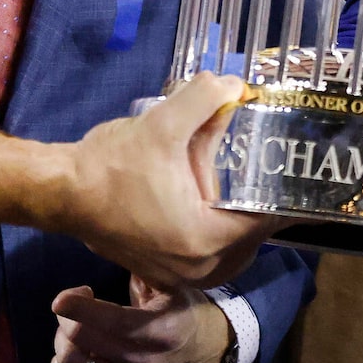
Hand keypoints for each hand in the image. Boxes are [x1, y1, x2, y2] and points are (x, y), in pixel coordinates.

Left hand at [49, 279, 231, 362]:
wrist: (209, 353)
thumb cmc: (184, 310)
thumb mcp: (172, 284)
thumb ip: (140, 267)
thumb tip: (104, 239)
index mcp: (161, 329)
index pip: (110, 321)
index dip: (77, 307)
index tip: (63, 297)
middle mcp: (145, 362)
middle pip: (82, 339)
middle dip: (68, 316)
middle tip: (76, 305)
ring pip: (72, 362)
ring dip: (64, 338)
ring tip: (76, 327)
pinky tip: (70, 353)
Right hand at [52, 74, 271, 287]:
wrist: (62, 192)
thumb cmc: (112, 165)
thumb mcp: (162, 123)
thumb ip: (205, 99)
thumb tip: (236, 85)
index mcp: (205, 241)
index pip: (264, 220)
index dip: (284, 195)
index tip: (300, 174)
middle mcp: (198, 269)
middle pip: (251, 239)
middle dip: (260, 207)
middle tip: (271, 175)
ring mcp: (179, 277)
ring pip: (230, 251)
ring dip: (237, 222)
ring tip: (244, 188)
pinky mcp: (162, 274)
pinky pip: (207, 257)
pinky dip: (215, 234)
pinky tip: (212, 203)